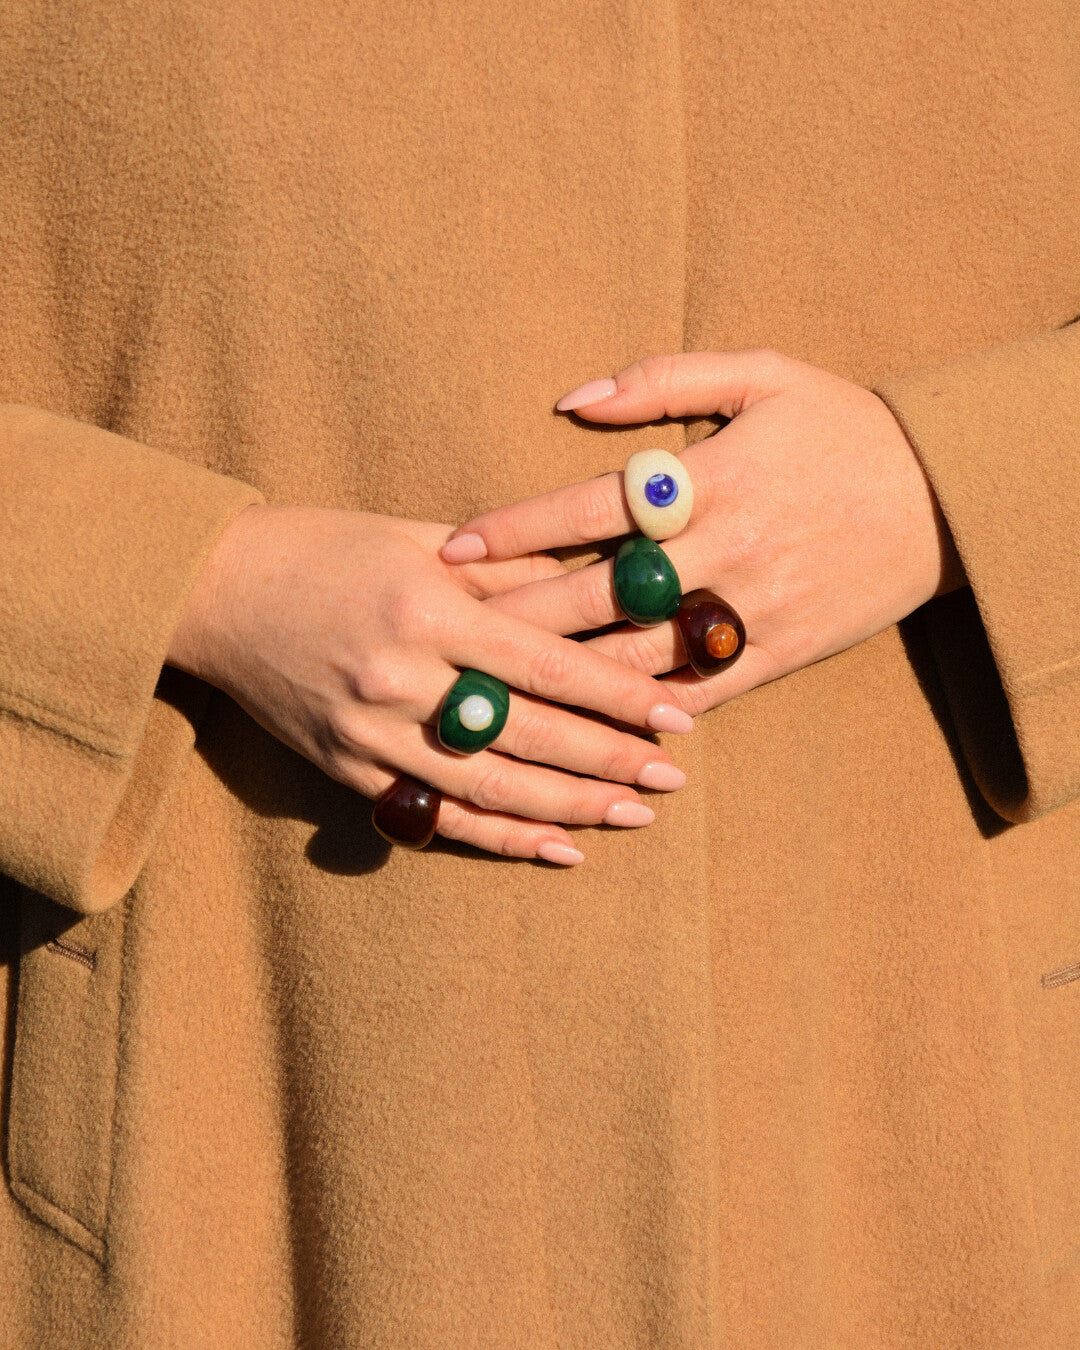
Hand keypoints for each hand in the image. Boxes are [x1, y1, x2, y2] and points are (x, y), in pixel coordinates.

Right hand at [166, 505, 693, 863]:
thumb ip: (509, 573)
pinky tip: (558, 849)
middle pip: (530, 735)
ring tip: (632, 816)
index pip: (548, 666)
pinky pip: (438, 815)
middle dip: (610, 760)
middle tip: (672, 778)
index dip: (619, 696)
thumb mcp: (420, 539)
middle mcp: (402, 678)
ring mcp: (371, 733)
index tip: (678, 716)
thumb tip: (600, 586)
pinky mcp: (348, 769)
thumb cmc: (325, 548)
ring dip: (570, 807)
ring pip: (491, 787)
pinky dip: (502, 836)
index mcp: (428, 608)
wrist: (215, 591)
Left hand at [441, 349, 966, 712]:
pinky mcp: (776, 655)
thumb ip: (661, 379)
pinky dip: (635, 711)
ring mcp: (751, 611)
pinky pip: (693, 694)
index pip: (590, 508)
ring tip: (495, 688)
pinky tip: (581, 725)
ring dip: (560, 676)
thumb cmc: (843, 426)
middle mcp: (724, 550)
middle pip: (597, 594)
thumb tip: (570, 400)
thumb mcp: (762, 374)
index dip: (516, 529)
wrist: (947, 497)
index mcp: (712, 478)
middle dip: (514, 615)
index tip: (454, 549)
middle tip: (445, 634)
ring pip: (636, 657)